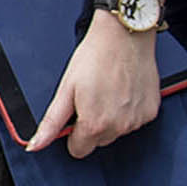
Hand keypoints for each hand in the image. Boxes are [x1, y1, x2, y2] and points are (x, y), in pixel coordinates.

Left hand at [27, 16, 163, 157]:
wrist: (124, 35)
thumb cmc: (95, 57)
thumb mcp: (66, 89)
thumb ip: (51, 122)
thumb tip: (34, 145)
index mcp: (95, 125)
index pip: (78, 150)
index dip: (73, 133)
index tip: (76, 114)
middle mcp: (119, 127)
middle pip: (98, 141)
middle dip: (92, 125)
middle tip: (91, 97)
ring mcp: (138, 120)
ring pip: (117, 132)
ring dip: (111, 118)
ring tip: (107, 90)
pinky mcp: (151, 111)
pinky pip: (134, 121)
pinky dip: (128, 111)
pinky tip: (123, 90)